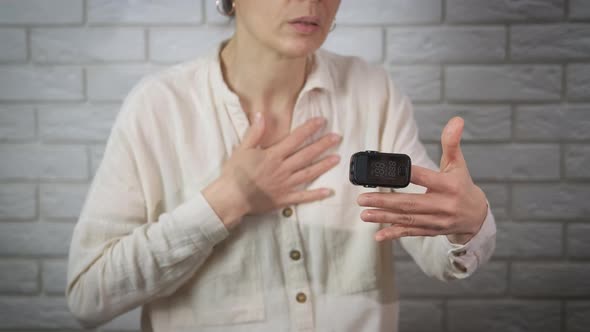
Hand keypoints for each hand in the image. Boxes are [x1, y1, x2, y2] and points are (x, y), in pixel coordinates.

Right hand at [203, 113, 341, 228]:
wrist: (231, 197)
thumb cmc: (234, 174)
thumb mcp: (242, 149)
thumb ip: (254, 132)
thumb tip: (262, 115)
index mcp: (273, 156)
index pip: (295, 139)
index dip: (309, 129)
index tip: (321, 121)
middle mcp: (283, 169)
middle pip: (306, 154)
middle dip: (323, 145)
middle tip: (337, 137)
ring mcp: (285, 184)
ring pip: (309, 173)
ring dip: (324, 165)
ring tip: (337, 158)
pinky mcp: (284, 198)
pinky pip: (303, 196)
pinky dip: (316, 194)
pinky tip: (328, 191)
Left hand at [358, 116, 487, 243]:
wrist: (476, 216)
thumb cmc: (462, 185)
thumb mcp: (458, 163)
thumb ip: (452, 143)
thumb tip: (456, 120)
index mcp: (449, 186)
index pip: (425, 178)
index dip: (408, 174)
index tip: (387, 171)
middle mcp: (443, 205)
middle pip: (410, 204)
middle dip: (384, 202)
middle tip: (362, 198)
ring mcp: (437, 221)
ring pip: (407, 219)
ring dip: (383, 217)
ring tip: (363, 213)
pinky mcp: (431, 231)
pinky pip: (411, 232)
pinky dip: (394, 234)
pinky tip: (378, 235)